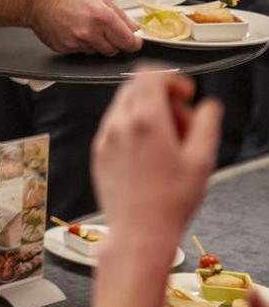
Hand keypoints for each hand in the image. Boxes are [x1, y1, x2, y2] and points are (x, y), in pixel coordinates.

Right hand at [27, 0, 142, 55]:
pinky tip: (73, 29)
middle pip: (113, 50)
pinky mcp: (63, 48)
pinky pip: (80, 51)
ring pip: (96, 52)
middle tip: (106, 29)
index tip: (134, 40)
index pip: (127, 42)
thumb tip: (134, 28)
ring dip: (97, 43)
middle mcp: (88, 33)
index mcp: (101, 17)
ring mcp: (74, 43)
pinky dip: (81, 44)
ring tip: (85, 26)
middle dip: (115, 42)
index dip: (133, 42)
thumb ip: (119, 15)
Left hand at [91, 71, 219, 250]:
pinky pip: (115, 126)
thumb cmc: (170, 202)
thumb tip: (209, 106)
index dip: (172, 79)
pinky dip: (133, 128)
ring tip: (170, 142)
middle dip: (162, 96)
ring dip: (148, 112)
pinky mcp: (98, 153)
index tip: (186, 95)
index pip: (149, 74)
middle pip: (135, 87)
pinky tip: (151, 154)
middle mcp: (119, 124)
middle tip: (182, 122)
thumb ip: (207, 124)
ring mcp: (105, 138)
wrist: (139, 232)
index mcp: (145, 120)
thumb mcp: (202, 160)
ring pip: (124, 106)